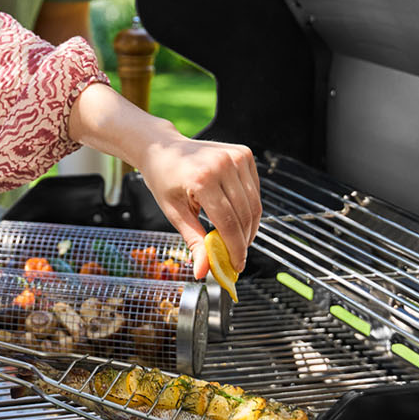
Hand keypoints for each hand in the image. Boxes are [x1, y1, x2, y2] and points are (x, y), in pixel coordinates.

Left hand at [136, 134, 260, 278]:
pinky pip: (254, 190)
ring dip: (249, 228)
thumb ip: (194, 241)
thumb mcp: (174, 213)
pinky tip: (237, 218)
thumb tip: (203, 272)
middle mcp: (223, 164)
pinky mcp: (244, 154)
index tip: (236, 266)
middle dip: (243, 242)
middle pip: (244, 215)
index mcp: (202, 179)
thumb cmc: (165, 180)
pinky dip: (249, 208)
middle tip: (236, 258)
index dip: (235, 249)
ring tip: (237, 240)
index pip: (228, 223)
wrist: (164, 148)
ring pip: (254, 204)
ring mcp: (236, 157)